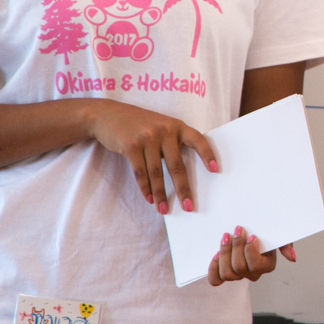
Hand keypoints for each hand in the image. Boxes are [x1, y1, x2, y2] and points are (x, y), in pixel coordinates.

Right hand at [85, 100, 215, 213]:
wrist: (107, 114)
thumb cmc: (139, 125)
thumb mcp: (160, 126)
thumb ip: (172, 143)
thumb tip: (181, 175)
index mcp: (177, 126)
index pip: (198, 140)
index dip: (207, 154)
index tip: (215, 170)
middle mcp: (165, 130)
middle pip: (177, 165)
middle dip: (183, 188)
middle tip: (189, 206)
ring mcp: (147, 137)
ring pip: (157, 172)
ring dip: (161, 194)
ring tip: (164, 209)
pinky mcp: (131, 146)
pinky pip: (140, 172)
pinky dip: (145, 188)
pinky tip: (149, 199)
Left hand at [206, 225, 296, 285]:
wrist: (250, 229)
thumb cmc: (265, 233)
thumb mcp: (278, 236)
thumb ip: (285, 245)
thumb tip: (292, 257)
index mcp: (266, 266)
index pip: (255, 265)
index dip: (250, 251)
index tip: (251, 236)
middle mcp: (252, 274)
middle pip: (240, 268)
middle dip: (236, 247)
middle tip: (236, 230)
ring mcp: (237, 275)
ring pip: (227, 273)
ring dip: (225, 254)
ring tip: (225, 238)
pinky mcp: (223, 273)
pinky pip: (215, 280)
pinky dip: (214, 268)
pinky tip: (216, 254)